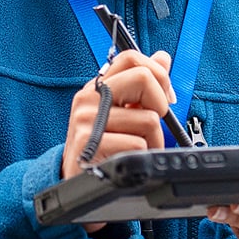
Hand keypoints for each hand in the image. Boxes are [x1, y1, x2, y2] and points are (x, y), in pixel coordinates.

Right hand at [60, 49, 174, 180]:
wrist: (75, 180)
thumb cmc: (102, 146)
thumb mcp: (121, 112)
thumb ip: (142, 85)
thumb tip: (162, 57)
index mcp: (97, 87)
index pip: (131, 58)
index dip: (157, 75)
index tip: (163, 97)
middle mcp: (88, 98)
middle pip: (143, 77)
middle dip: (159, 103)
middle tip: (150, 124)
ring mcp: (87, 120)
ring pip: (148, 118)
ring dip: (153, 140)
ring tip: (136, 149)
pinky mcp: (90, 144)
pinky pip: (138, 144)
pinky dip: (142, 156)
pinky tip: (127, 160)